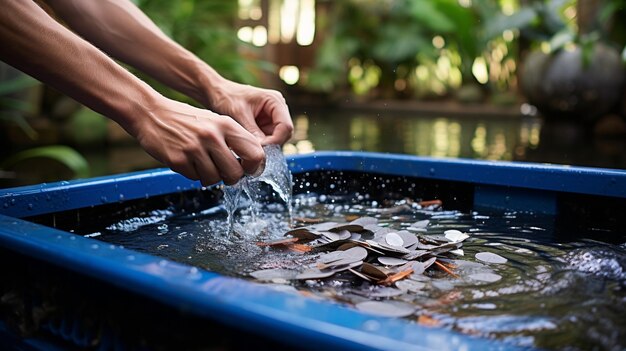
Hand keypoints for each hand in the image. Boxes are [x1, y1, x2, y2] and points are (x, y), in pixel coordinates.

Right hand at [133, 98, 264, 185]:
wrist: (151, 113)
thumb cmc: (187, 120)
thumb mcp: (215, 121)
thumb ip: (234, 139)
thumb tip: (253, 163)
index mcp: (226, 124)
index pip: (255, 153)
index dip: (255, 167)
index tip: (249, 170)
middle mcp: (212, 136)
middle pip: (236, 173)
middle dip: (232, 178)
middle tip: (226, 173)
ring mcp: (194, 149)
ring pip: (215, 179)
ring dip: (211, 177)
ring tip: (203, 164)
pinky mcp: (178, 160)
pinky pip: (195, 178)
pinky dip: (193, 174)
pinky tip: (188, 161)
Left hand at [207, 80, 293, 144]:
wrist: (217, 93)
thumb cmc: (226, 97)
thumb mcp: (238, 115)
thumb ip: (252, 132)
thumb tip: (261, 151)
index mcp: (275, 101)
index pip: (286, 127)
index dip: (275, 141)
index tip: (259, 149)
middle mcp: (278, 109)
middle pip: (284, 135)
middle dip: (270, 145)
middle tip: (253, 151)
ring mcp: (272, 118)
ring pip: (276, 140)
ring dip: (265, 146)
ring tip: (247, 148)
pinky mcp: (265, 125)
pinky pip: (267, 140)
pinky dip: (259, 145)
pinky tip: (246, 145)